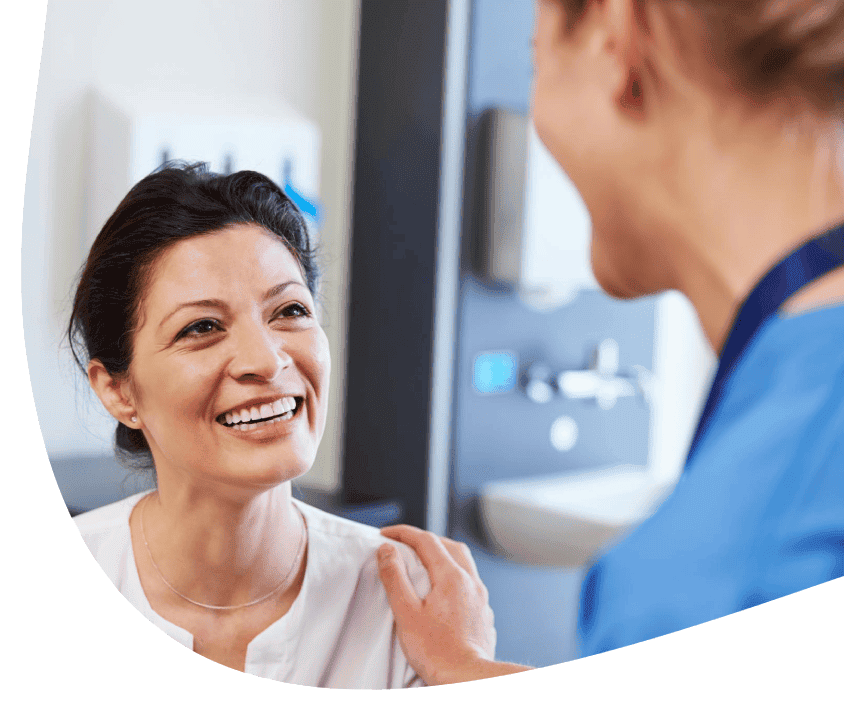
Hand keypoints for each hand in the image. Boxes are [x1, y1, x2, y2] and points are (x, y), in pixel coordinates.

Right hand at [377, 524, 501, 684]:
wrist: (467, 679)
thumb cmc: (436, 651)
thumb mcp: (406, 612)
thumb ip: (395, 577)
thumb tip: (387, 550)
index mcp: (451, 576)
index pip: (426, 540)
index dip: (403, 533)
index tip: (385, 534)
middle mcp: (470, 581)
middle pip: (449, 545)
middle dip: (425, 539)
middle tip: (404, 543)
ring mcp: (480, 597)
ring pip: (464, 562)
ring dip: (443, 554)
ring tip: (424, 562)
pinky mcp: (484, 613)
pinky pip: (470, 581)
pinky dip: (454, 574)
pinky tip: (444, 590)